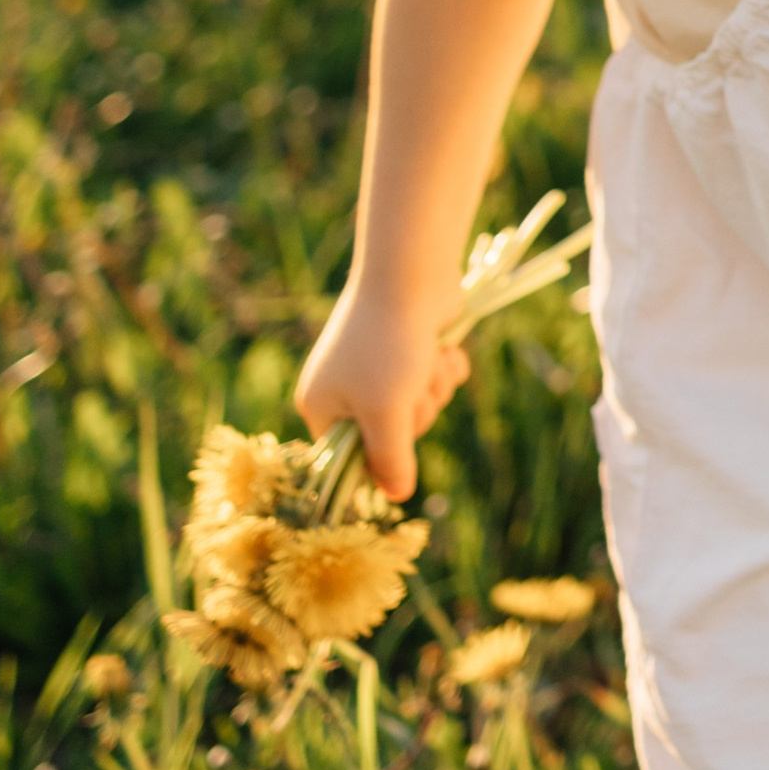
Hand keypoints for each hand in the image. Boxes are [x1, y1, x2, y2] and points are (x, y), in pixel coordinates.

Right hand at [296, 285, 469, 502]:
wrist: (412, 273)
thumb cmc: (389, 346)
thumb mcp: (386, 414)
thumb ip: (390, 459)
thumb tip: (395, 497)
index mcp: (322, 403)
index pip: (348, 457)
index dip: (379, 458)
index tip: (398, 442)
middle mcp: (348, 386)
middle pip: (393, 434)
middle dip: (416, 413)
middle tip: (412, 388)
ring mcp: (382, 365)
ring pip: (422, 406)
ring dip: (434, 387)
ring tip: (427, 359)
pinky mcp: (414, 347)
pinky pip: (437, 379)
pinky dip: (446, 366)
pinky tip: (443, 348)